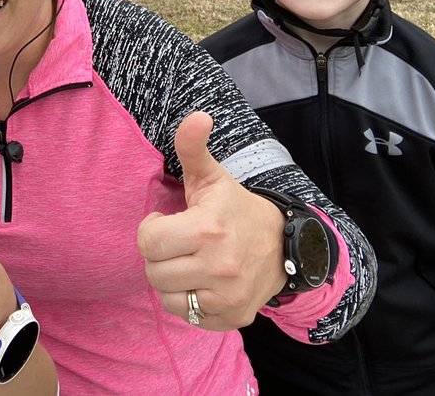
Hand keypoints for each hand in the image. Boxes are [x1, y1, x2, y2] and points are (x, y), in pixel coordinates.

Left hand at [136, 111, 287, 329]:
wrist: (286, 246)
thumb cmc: (236, 209)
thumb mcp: (213, 177)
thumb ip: (193, 147)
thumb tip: (197, 116)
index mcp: (208, 229)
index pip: (148, 241)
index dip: (152, 230)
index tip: (168, 222)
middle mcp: (220, 267)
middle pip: (154, 271)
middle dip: (160, 256)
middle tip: (178, 244)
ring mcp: (228, 296)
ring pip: (167, 297)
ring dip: (171, 280)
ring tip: (187, 263)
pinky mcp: (233, 318)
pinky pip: (189, 316)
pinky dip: (189, 301)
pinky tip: (201, 282)